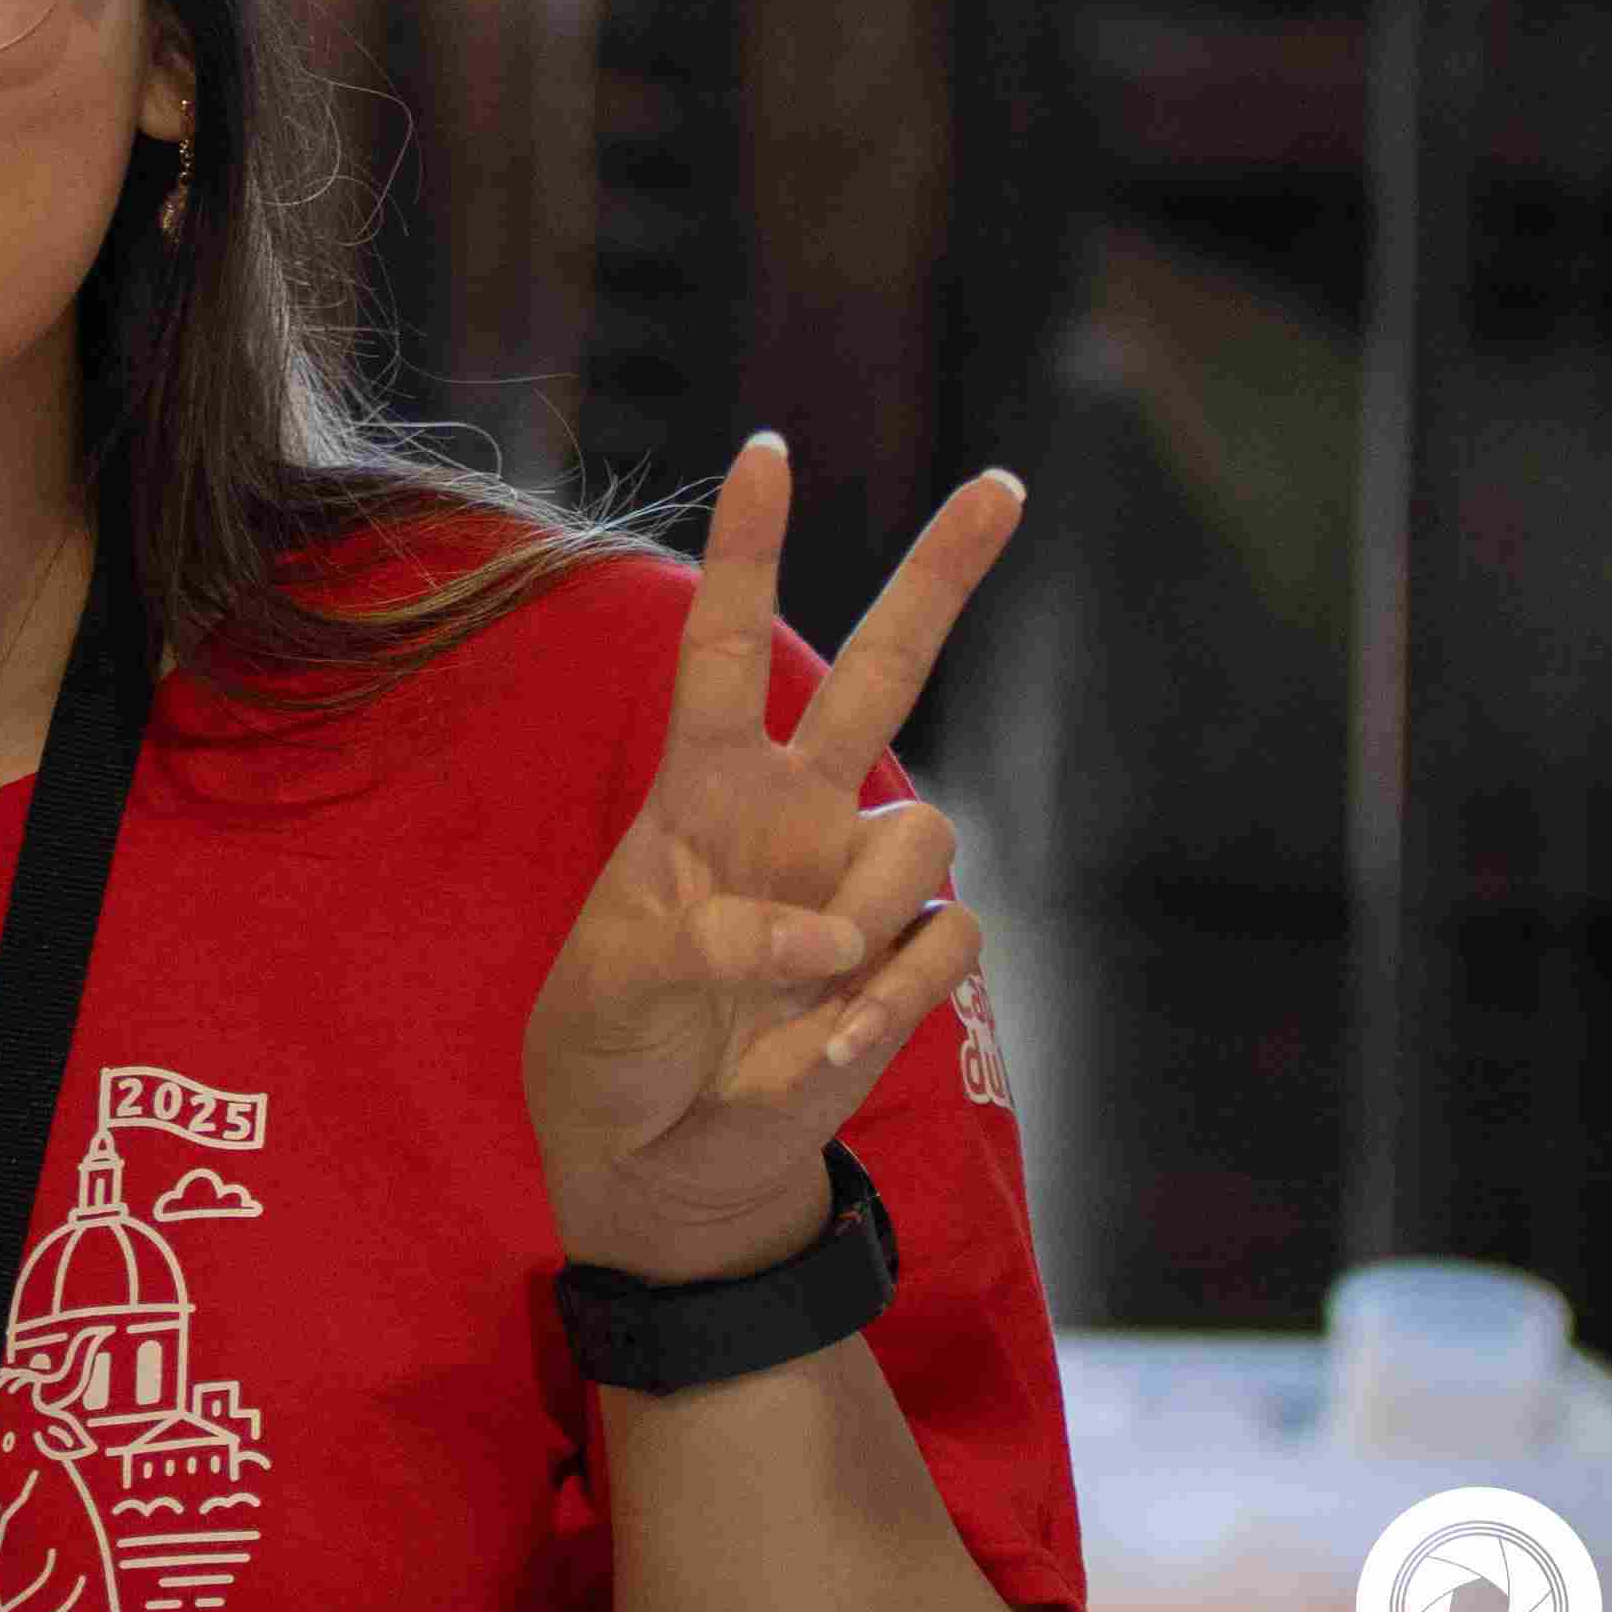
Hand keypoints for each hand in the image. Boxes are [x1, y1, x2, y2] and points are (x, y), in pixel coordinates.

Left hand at [524, 437, 1019, 1286]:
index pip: (722, 644)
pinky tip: (826, 1044)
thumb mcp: (607, 992)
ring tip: (796, 992)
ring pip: (924, 839)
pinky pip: (944, 945)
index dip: (747, 549)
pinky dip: (888, 1000)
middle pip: (883, 671)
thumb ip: (701, 945)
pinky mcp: (905, 965)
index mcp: (701, 790)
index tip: (767, 449)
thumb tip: (821, 940)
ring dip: (865, 916)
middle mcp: (795, 815)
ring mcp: (857, 885)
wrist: (660, 1162)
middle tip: (1004, 483)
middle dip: (944, 576)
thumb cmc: (611, 1050)